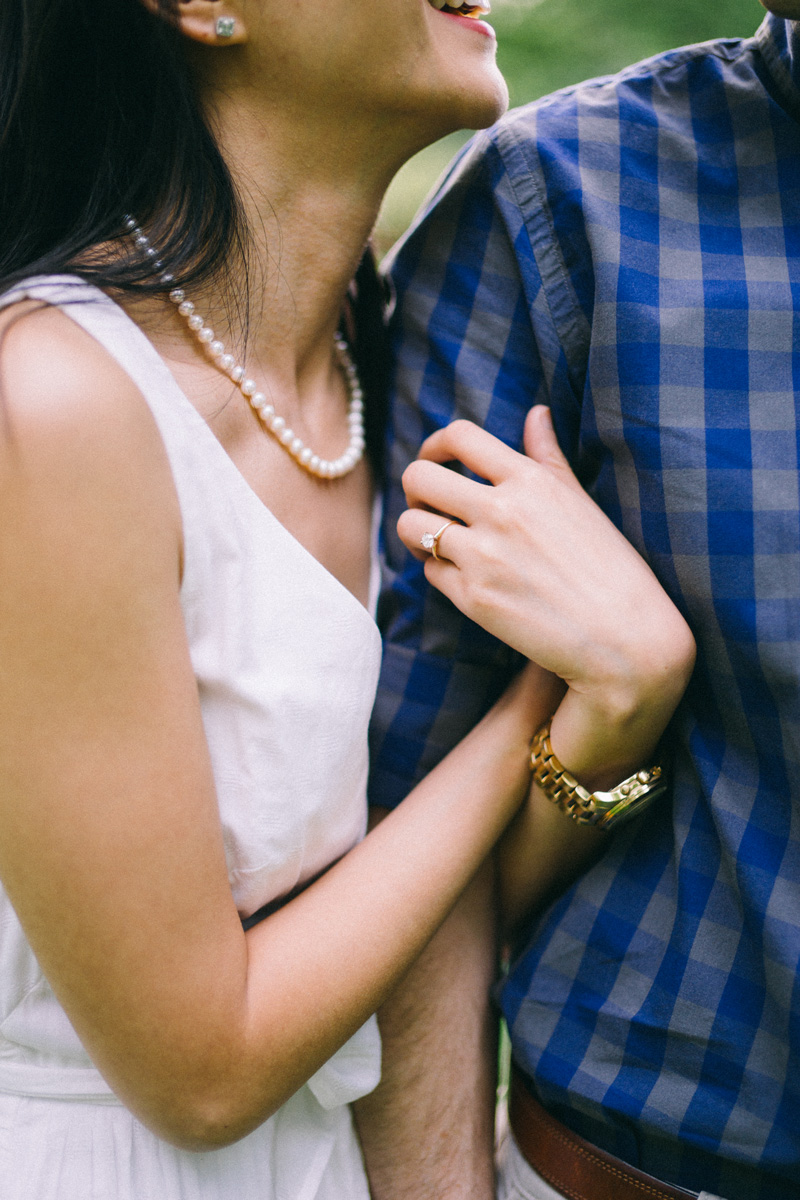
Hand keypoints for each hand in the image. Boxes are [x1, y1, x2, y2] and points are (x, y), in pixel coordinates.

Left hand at [398, 407, 694, 721]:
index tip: (436, 459)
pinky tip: (463, 575)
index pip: (460, 436)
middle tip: (430, 503)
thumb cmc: (610, 568)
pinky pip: (429, 570)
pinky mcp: (473, 598)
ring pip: (411, 525)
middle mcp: (502, 511)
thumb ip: (548, 456)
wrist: (625, 639)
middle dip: (416, 488)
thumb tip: (535, 413)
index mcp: (531, 480)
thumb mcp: (580, 501)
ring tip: (437, 539)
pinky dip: (438, 569)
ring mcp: (484, 555)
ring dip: (416, 530)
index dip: (435, 444)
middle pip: (419, 477)